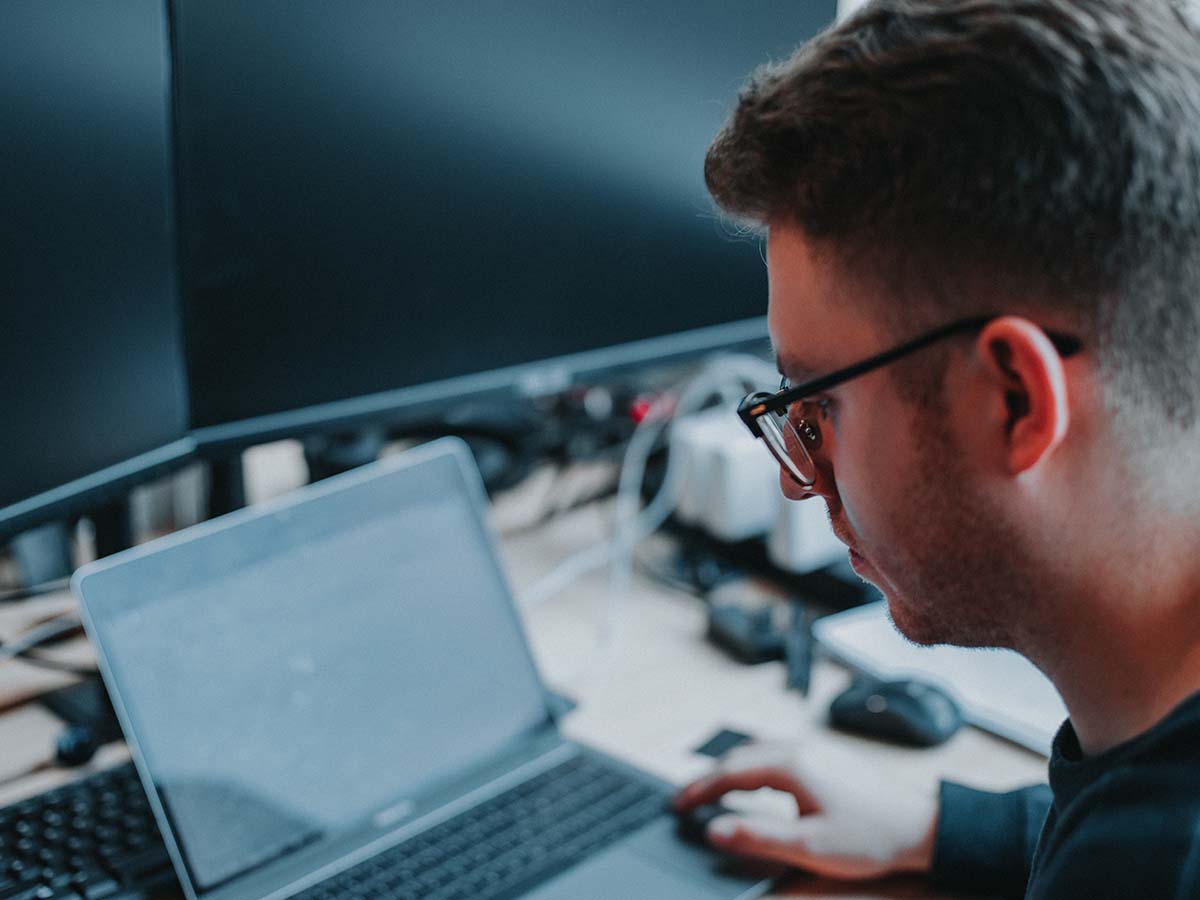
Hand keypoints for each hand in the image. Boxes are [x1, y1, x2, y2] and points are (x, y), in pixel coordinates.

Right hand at [675, 741, 938, 880]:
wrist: (920, 825)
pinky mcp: (822, 757)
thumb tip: (715, 830)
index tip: (677, 805)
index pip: (729, 773)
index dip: (699, 789)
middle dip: (707, 778)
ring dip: (727, 770)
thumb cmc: (870, 836)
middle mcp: (797, 748)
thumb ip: (758, 836)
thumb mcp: (810, 846)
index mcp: (790, 765)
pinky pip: (772, 754)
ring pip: (755, 752)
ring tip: (708, 791)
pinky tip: (749, 782)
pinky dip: (749, 767)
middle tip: (683, 800)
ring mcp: (811, 749)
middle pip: (738, 757)